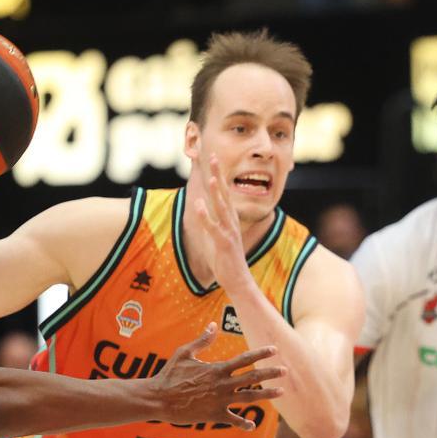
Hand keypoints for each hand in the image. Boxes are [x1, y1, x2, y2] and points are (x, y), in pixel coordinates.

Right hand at [151, 323, 284, 429]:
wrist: (158, 399)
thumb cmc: (169, 374)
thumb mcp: (183, 353)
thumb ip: (202, 340)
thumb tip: (213, 325)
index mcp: (217, 369)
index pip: (244, 359)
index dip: (260, 353)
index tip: (274, 349)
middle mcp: (222, 385)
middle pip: (252, 378)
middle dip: (270, 373)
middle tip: (286, 371)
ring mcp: (220, 401)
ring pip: (249, 398)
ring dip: (267, 395)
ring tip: (281, 392)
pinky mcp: (214, 415)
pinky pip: (233, 420)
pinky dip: (243, 423)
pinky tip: (252, 425)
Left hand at [194, 155, 255, 290]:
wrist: (238, 281)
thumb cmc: (225, 259)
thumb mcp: (214, 236)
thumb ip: (208, 221)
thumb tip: (200, 208)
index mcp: (229, 218)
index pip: (222, 191)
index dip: (217, 174)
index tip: (212, 157)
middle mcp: (231, 221)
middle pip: (224, 193)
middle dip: (218, 174)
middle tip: (214, 156)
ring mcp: (229, 231)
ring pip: (222, 207)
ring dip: (216, 192)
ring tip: (212, 177)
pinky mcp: (223, 243)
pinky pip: (213, 228)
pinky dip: (205, 216)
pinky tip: (198, 205)